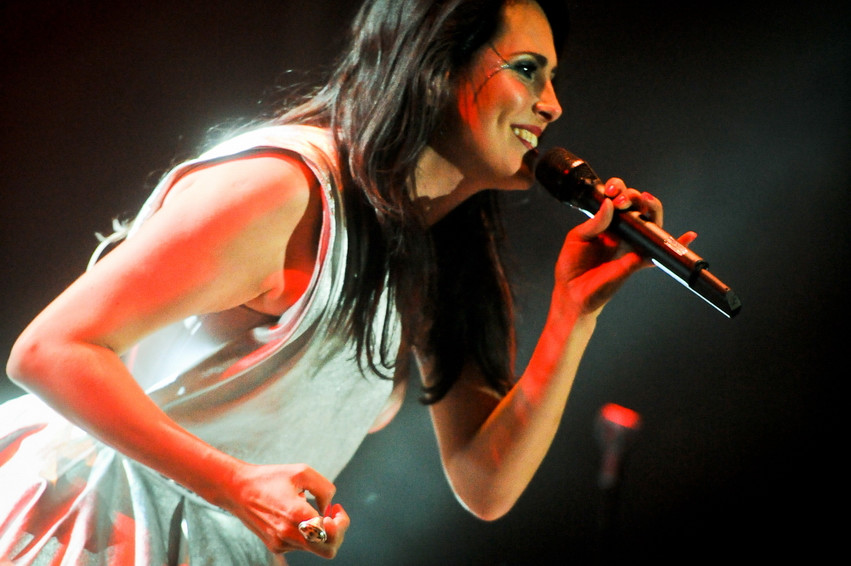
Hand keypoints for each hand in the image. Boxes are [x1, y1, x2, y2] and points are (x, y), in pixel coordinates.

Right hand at [224, 462, 349, 557]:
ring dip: (322, 531)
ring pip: (315, 548)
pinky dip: (307, 533)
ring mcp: (280, 543)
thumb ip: (325, 489)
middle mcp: (288, 533)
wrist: (237, 490)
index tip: (335, 509)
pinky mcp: (275, 546)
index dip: (341, 523)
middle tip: (333, 514)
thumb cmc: (270, 478)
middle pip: (328, 550)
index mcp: (295, 514)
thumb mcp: (302, 472)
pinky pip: (300, 545)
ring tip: (314, 509)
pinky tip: (298, 515)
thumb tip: (328, 509)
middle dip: (337, 533)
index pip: (329, 533)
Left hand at [554, 177, 696, 315]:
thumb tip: (609, 204)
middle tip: (624, 199)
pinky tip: (688, 236)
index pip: (618, 199)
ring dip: (652, 209)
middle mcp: (621, 231)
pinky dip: (677, 244)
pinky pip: (658, 252)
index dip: (618, 190)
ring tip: (646, 201)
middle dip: (634, 196)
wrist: (573, 293)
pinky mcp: (637, 261)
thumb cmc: (572, 265)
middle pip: (637, 207)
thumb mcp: (578, 238)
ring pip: (650, 223)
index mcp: (605, 223)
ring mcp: (631, 245)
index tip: (612, 192)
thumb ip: (594, 223)